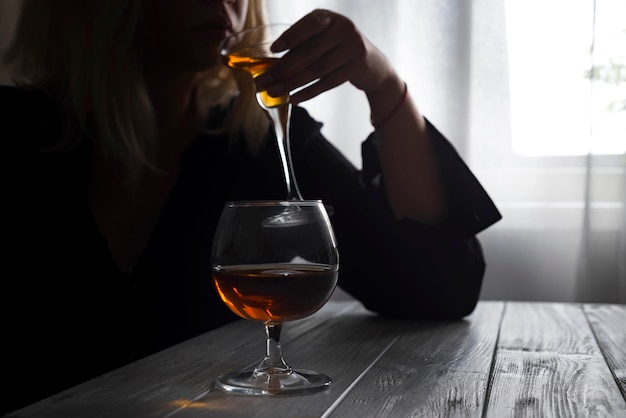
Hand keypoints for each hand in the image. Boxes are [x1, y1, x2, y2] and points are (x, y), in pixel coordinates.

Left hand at [255, 9, 397, 103]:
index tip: (274, 50)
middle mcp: (344, 29)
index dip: (291, 36)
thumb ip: (304, 44)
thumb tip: (272, 66)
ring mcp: (352, 48)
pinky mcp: (357, 67)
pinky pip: (328, 82)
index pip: (310, 24)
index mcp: (330, 18)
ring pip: (317, 69)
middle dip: (284, 68)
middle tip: (264, 81)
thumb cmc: (338, 50)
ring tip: (274, 92)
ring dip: (293, 83)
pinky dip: (309, 92)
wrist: (373, 65)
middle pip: (310, 51)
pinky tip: (294, 98)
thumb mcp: (325, 39)